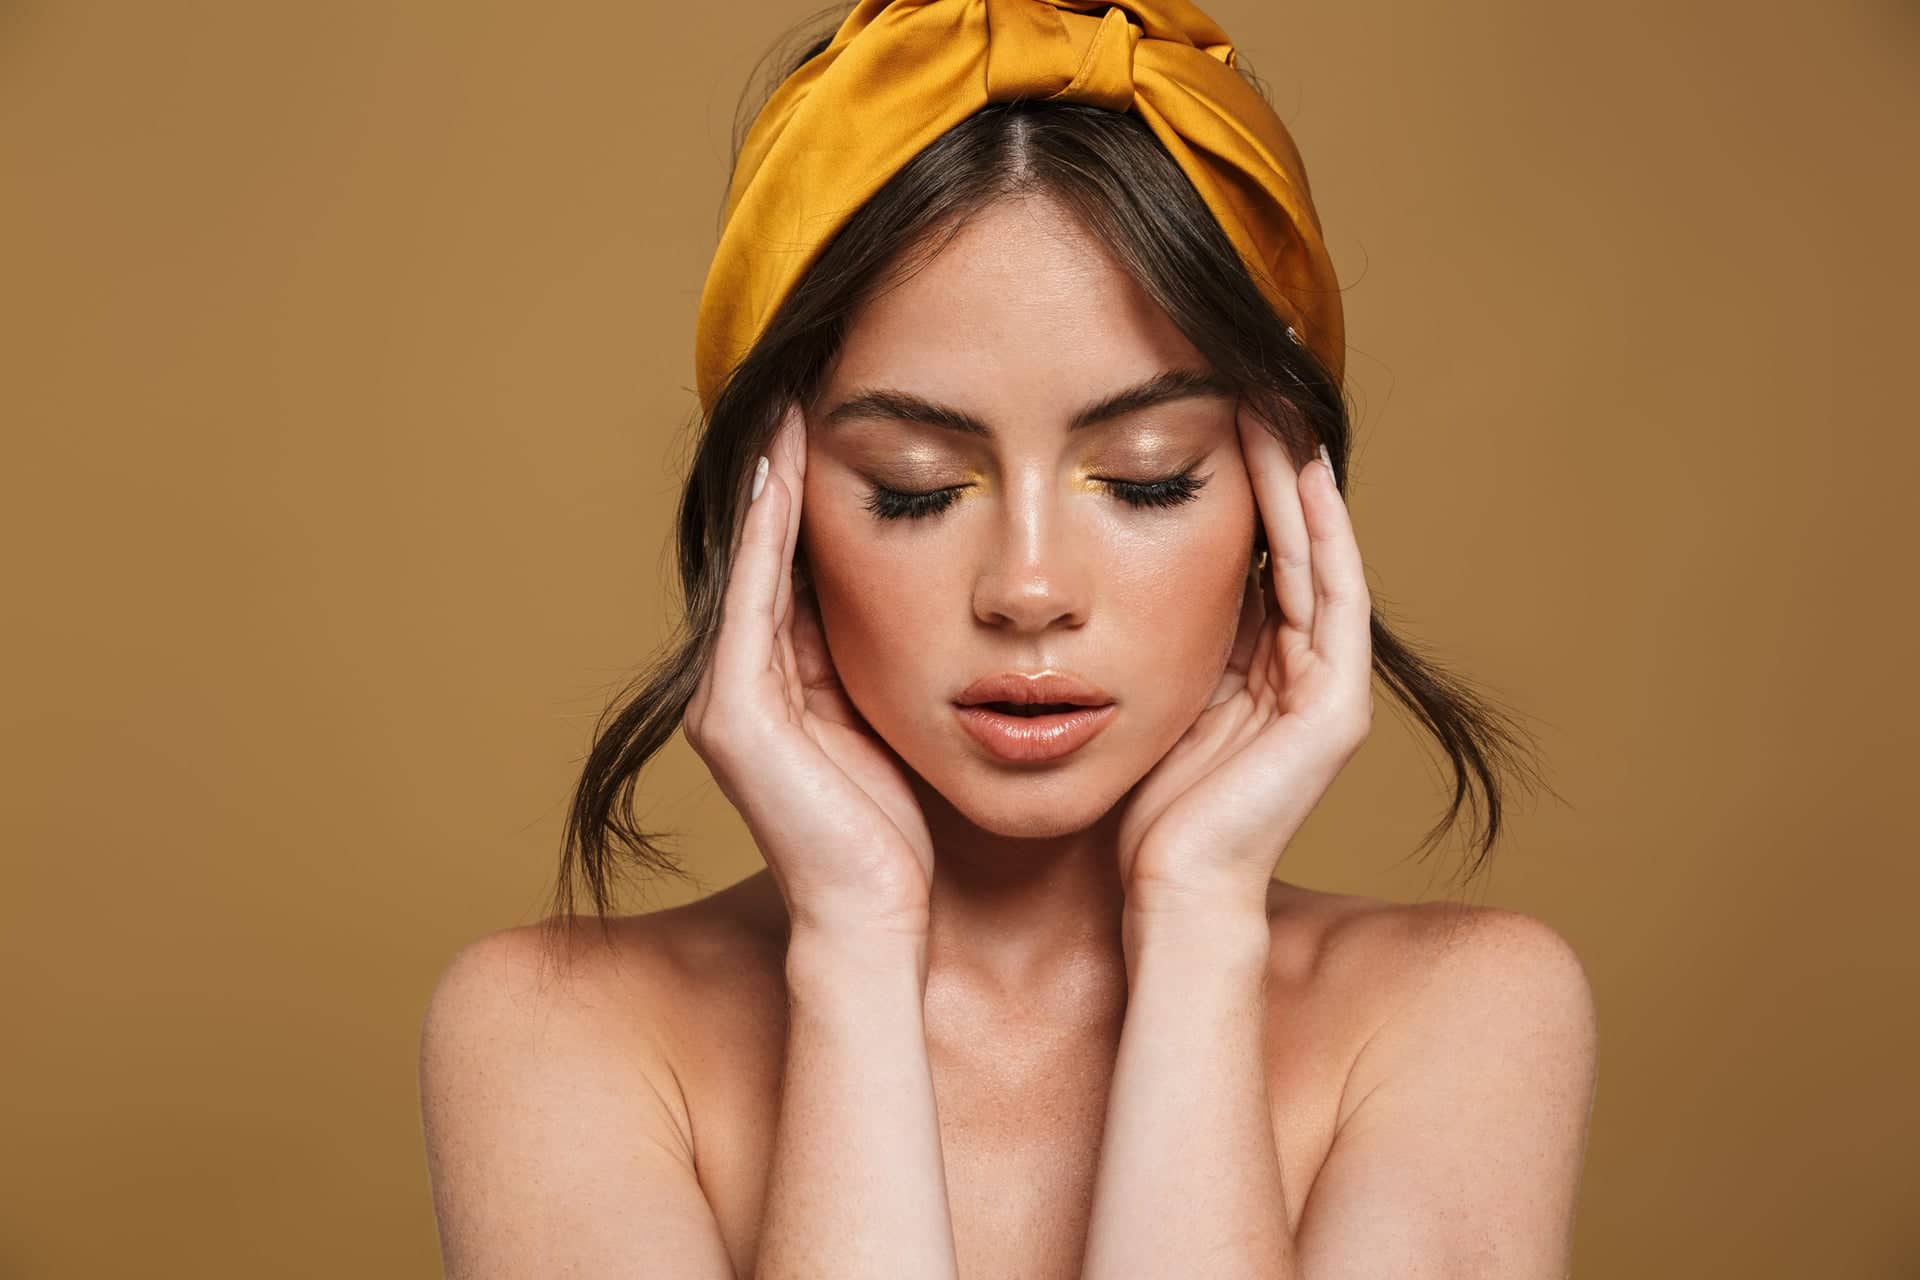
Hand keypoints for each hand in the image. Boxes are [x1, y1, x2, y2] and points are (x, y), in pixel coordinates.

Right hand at [682, 402, 935, 937]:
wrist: (879, 923)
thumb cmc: (909, 836)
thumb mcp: (910, 724)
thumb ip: (909, 663)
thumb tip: (965, 601)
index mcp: (786, 680)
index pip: (799, 563)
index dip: (812, 490)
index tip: (843, 411)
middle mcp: (743, 679)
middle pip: (764, 550)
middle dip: (782, 468)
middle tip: (809, 379)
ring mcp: (728, 695)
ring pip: (749, 562)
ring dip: (767, 481)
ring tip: (792, 399)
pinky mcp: (735, 713)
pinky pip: (752, 600)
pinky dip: (766, 533)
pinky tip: (786, 471)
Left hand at [1113, 401, 1373, 916]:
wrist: (1161, 894)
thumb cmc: (1134, 806)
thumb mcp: (1140, 690)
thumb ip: (1149, 631)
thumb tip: (1103, 551)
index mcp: (1258, 667)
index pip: (1256, 552)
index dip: (1238, 479)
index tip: (1208, 403)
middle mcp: (1302, 669)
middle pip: (1293, 540)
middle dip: (1274, 460)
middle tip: (1255, 377)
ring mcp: (1327, 687)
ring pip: (1317, 553)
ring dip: (1297, 477)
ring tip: (1273, 401)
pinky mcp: (1336, 708)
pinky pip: (1330, 596)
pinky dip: (1317, 530)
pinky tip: (1296, 469)